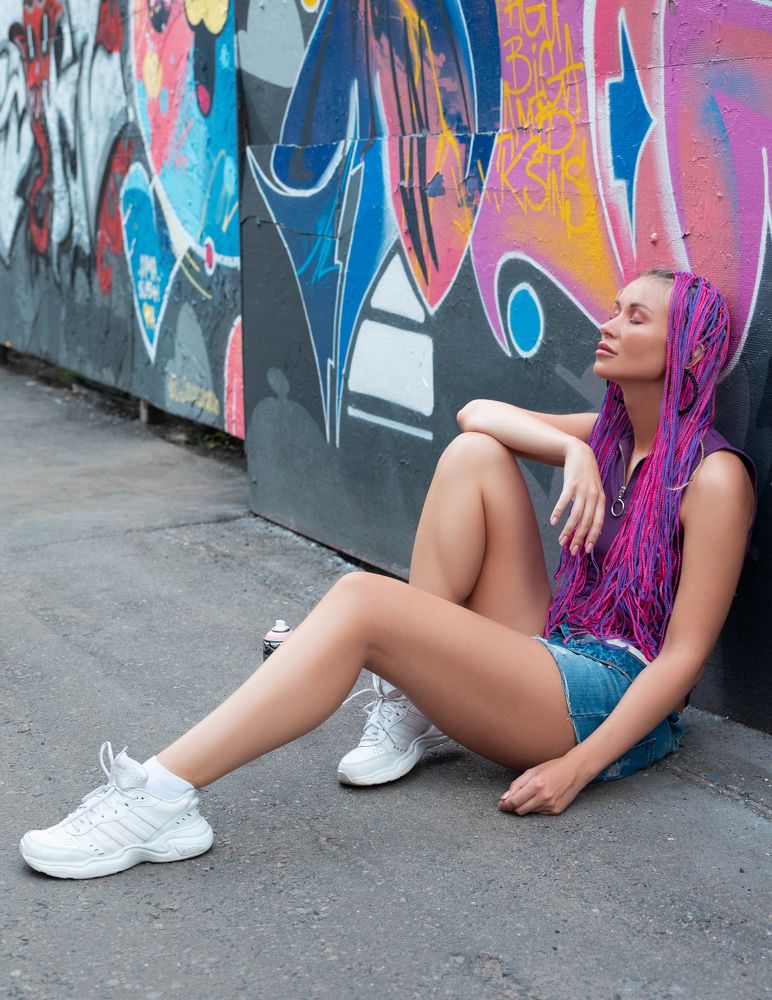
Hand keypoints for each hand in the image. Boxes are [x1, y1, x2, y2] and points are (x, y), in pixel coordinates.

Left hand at [497, 755, 588, 815]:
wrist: (575, 771)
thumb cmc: (552, 768)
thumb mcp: (532, 771)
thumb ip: (517, 784)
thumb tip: (505, 797)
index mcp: (536, 785)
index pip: (515, 801)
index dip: (505, 804)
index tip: (501, 805)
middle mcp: (544, 797)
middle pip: (520, 810)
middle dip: (513, 807)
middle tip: (510, 802)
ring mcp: (551, 806)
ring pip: (529, 812)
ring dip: (525, 806)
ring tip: (530, 795)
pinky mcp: (556, 811)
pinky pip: (540, 813)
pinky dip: (536, 807)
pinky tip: (541, 798)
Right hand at [551, 439, 604, 555]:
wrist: (580, 453)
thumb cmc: (586, 475)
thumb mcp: (595, 491)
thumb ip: (593, 507)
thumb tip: (589, 527)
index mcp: (600, 500)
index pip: (598, 523)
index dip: (592, 537)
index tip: (586, 550)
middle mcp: (593, 496)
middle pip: (586, 522)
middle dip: (579, 538)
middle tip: (571, 550)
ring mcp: (582, 490)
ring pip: (576, 515)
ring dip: (568, 530)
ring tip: (561, 540)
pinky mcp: (571, 484)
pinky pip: (564, 501)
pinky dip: (558, 512)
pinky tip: (553, 521)